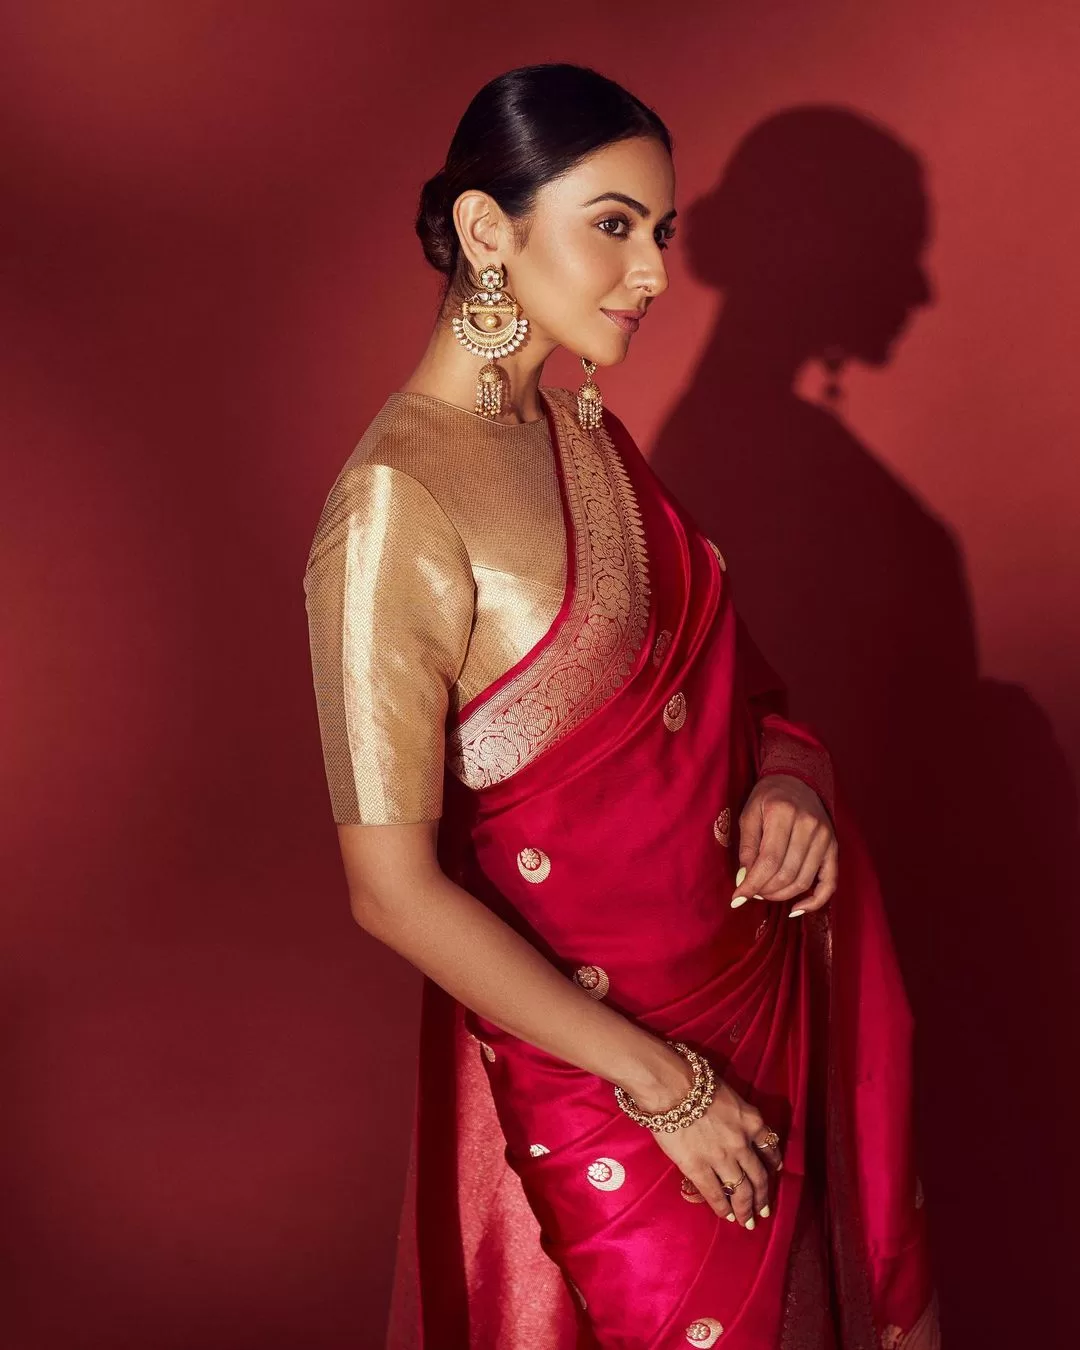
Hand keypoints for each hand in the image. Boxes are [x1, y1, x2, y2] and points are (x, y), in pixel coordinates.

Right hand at [646, 1067, 781, 1226]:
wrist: (671, 1087)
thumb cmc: (695, 1081)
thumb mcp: (728, 1095)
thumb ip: (736, 1115)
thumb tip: (732, 1126)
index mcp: (751, 1121)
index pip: (770, 1146)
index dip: (773, 1163)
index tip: (774, 1171)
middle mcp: (743, 1144)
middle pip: (759, 1176)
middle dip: (763, 1196)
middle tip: (764, 1210)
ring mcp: (722, 1159)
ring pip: (741, 1191)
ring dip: (746, 1208)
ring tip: (748, 1221)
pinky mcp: (699, 1169)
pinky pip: (715, 1194)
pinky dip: (722, 1208)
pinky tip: (726, 1217)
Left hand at [730, 773, 836, 915]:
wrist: (797, 780)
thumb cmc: (768, 797)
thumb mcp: (749, 814)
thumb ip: (747, 847)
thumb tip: (743, 880)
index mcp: (783, 813)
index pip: (768, 860)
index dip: (752, 884)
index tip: (738, 898)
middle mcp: (808, 825)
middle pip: (786, 873)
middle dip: (765, 890)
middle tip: (751, 892)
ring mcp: (825, 837)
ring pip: (804, 881)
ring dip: (782, 895)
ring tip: (765, 894)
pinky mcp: (834, 847)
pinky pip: (829, 882)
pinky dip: (814, 901)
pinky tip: (796, 909)